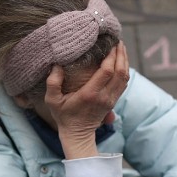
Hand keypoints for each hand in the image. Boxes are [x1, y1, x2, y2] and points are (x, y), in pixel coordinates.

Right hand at [44, 41, 129, 159]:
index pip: (107, 72)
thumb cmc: (63, 116)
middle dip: (121, 55)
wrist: (77, 134)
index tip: (110, 45)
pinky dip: (124, 70)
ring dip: (125, 61)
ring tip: (121, 48)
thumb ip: (52, 83)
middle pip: (120, 72)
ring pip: (125, 78)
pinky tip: (120, 61)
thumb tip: (57, 65)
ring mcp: (110, 100)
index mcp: (90, 94)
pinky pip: (124, 83)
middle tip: (118, 42)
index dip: (111, 56)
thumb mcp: (52, 101)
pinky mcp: (113, 101)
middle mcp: (104, 97)